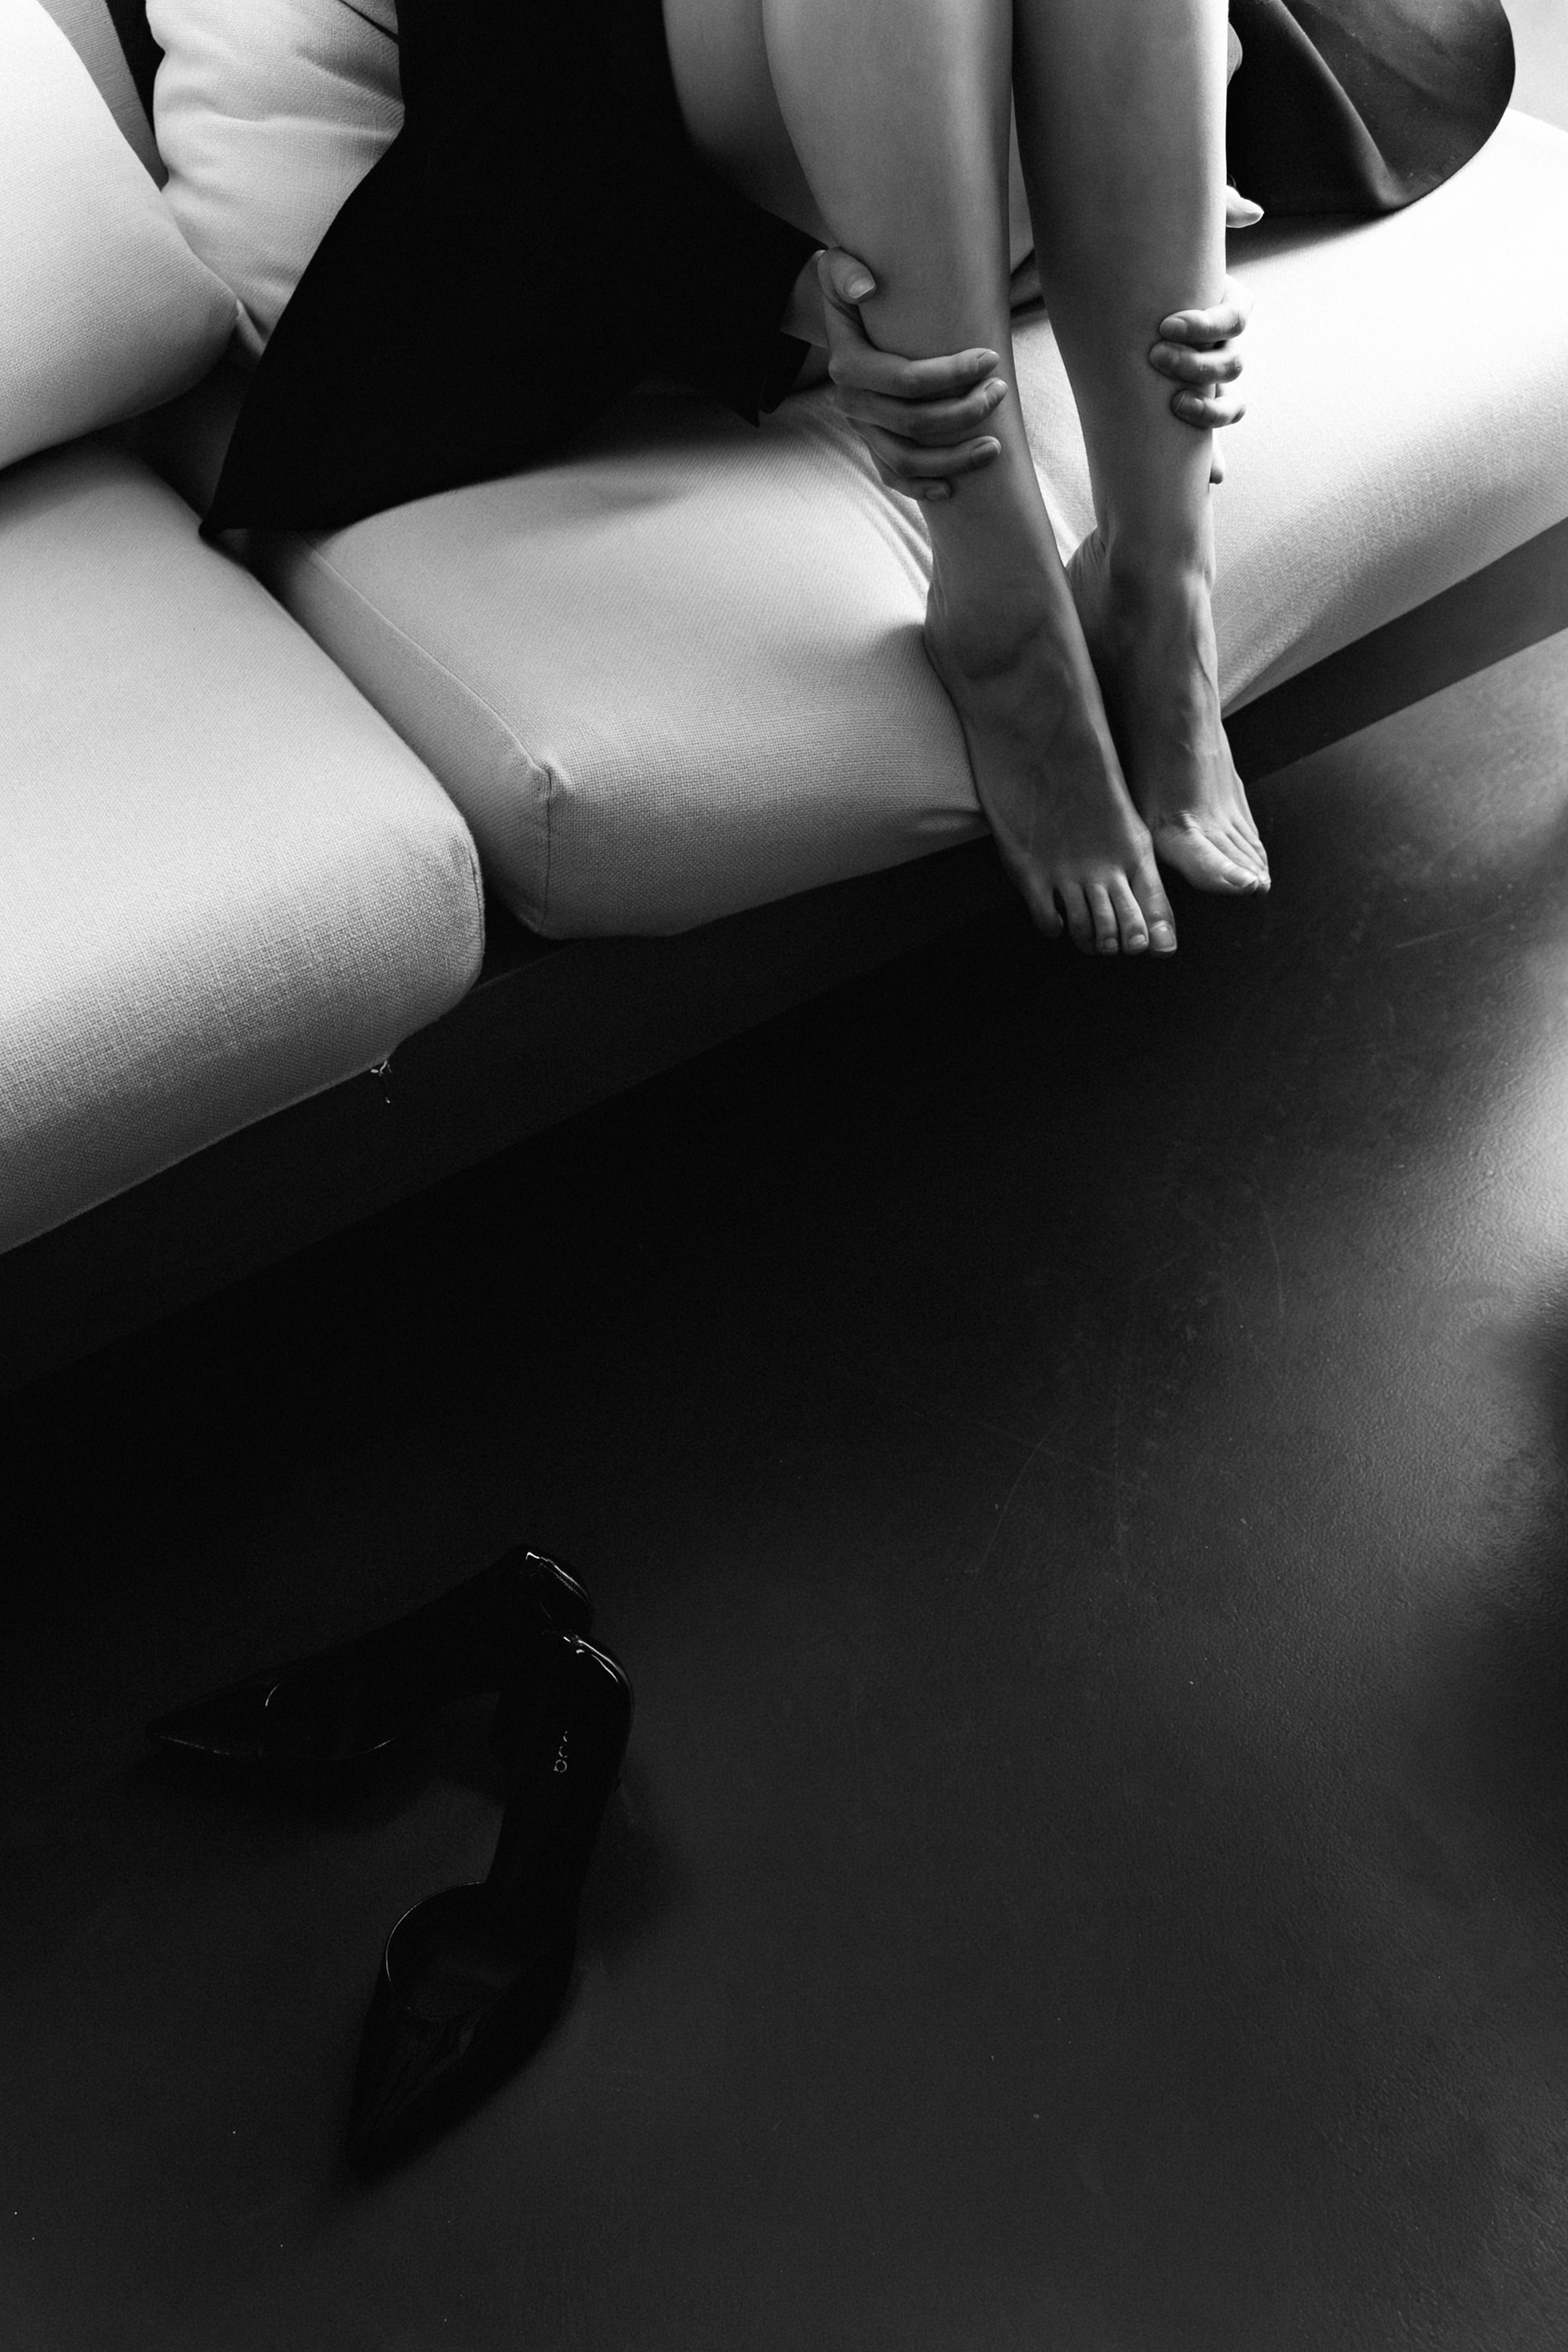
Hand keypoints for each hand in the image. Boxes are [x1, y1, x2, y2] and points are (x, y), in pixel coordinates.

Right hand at [814, 248, 1008, 504]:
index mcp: (848, 365)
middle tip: (1001, 392)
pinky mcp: (871, 442)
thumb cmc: (851, 285)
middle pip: (913, 424)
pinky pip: (893, 476)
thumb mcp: (839, 267)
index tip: (991, 358)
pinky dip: (922, 487)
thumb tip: (866, 287)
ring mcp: (861, 427)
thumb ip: (848, 272)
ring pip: (907, 460)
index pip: (906, 380)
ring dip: (953, 459)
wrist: (838, 316)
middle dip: (964, 413)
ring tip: (995, 446)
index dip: (952, 375)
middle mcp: (851, 402)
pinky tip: (953, 488)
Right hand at [1148, 273, 1252, 481]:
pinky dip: (1207, 321)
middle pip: (1231, 369)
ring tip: (1160, 341)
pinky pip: (1238, 312)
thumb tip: (1217, 480)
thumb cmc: (1135, 363)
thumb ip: (1174, 435)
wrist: (1132, 297)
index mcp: (1213, 386)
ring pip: (1233, 341)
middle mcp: (1222, 353)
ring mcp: (1225, 324)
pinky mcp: (1227, 292)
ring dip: (1197, 346)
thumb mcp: (1147, 399)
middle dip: (1198, 371)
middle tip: (1159, 363)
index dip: (1213, 414)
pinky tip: (1171, 323)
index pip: (1232, 408)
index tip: (1178, 408)